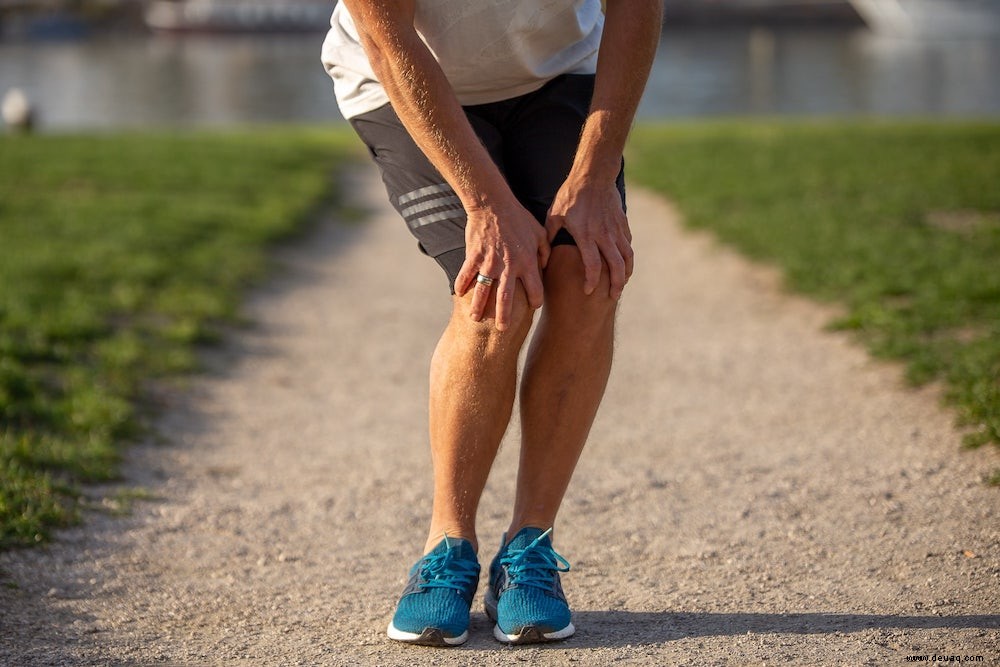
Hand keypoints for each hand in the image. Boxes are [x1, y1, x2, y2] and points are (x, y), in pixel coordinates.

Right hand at [454, 199, 549, 330]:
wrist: (493, 204)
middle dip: (505, 316)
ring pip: (484, 291)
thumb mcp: (539, 232)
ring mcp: (489, 262)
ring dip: (479, 307)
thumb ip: (545, 251)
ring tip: (476, 319)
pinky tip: (458, 294)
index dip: (536, 300)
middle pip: (507, 298)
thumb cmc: (519, 217)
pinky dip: (461, 285)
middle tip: (503, 330)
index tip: (533, 307)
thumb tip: (546, 266)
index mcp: (527, 262)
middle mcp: (509, 266)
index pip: (535, 289)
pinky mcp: (474, 256)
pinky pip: (466, 275)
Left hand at [546, 174, 632, 298]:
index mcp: (585, 235)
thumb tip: (541, 253)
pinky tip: (624, 264)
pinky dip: (627, 257)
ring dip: (626, 273)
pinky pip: (628, 244)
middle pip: (615, 266)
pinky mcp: (622, 223)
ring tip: (621, 284)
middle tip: (612, 296)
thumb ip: (550, 235)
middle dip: (615, 284)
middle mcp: (603, 235)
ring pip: (626, 257)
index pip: (593, 265)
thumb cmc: (570, 195)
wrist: (594, 175)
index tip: (588, 291)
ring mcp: (615, 229)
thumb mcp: (554, 214)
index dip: (592, 281)